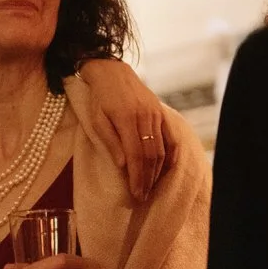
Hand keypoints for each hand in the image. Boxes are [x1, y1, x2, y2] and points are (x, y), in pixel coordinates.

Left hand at [75, 61, 171, 199]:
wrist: (112, 72)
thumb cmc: (99, 99)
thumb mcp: (97, 120)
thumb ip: (110, 142)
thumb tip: (123, 166)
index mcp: (127, 120)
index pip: (135, 156)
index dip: (137, 177)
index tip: (136, 194)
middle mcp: (145, 118)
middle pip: (151, 156)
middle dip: (148, 179)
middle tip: (143, 196)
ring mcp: (155, 115)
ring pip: (161, 148)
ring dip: (157, 171)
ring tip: (151, 187)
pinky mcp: (161, 112)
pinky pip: (170, 137)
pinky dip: (171, 154)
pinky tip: (167, 169)